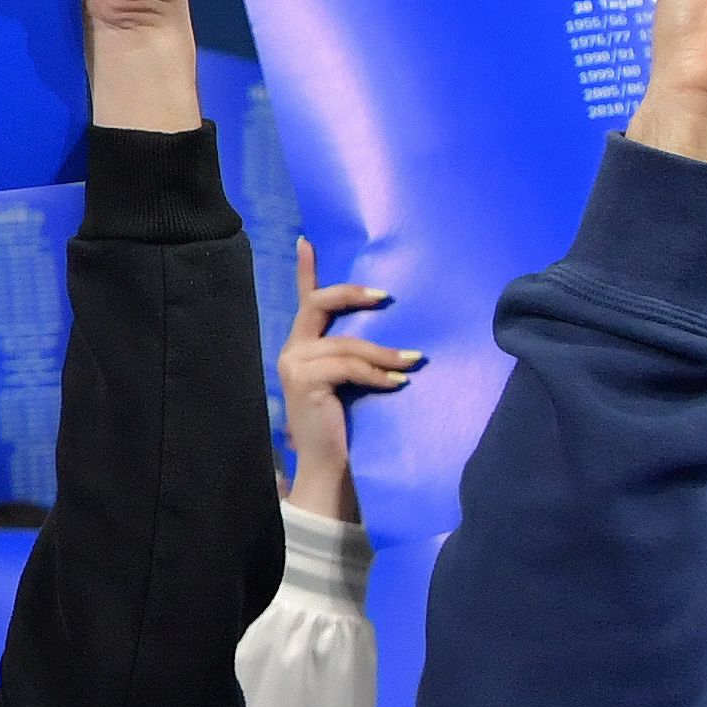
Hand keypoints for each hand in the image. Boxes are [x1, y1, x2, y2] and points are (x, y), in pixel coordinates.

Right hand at [277, 240, 417, 521]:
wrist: (328, 466)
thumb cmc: (345, 426)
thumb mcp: (351, 383)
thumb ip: (358, 358)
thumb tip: (401, 339)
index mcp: (302, 347)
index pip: (305, 302)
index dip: (306, 271)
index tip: (307, 240)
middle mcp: (292, 350)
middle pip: (319, 306)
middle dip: (352, 295)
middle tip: (385, 296)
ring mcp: (295, 365)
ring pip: (346, 343)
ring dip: (384, 352)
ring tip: (414, 361)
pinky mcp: (306, 381)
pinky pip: (349, 366)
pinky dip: (378, 373)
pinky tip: (398, 382)